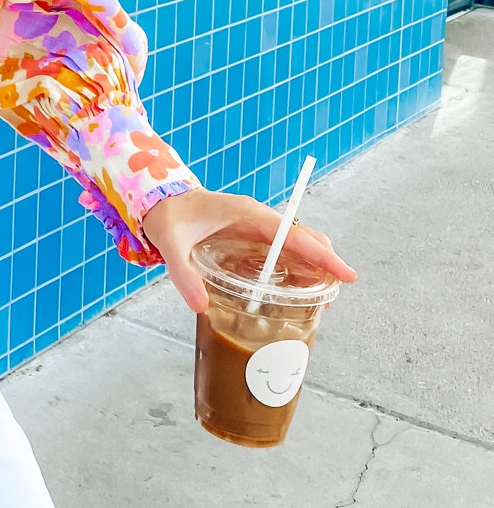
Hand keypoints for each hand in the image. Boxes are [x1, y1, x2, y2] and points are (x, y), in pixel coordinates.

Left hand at [141, 188, 356, 313]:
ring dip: (311, 270)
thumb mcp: (171, 243)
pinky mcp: (250, 238)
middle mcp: (258, 220)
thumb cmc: (169, 216)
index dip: (321, 255)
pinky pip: (281, 253)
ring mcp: (256, 229)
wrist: (162, 201)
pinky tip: (295, 293)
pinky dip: (294, 270)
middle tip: (332, 298)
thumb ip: (184, 273)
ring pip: (295, 247)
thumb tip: (200, 306)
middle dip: (323, 265)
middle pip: (303, 240)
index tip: (346, 274)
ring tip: (320, 301)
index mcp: (247, 215)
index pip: (293, 235)